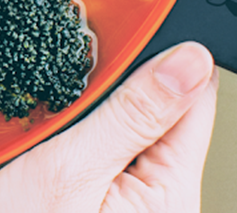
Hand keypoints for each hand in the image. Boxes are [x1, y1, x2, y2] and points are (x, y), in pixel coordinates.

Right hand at [0, 41, 218, 212]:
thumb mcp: (70, 167)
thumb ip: (132, 115)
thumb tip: (189, 63)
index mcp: (172, 197)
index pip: (193, 102)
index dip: (158, 60)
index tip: (116, 40)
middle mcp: (160, 202)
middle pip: (157, 109)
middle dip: (111, 87)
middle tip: (64, 91)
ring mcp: (128, 202)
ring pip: (122, 124)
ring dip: (84, 109)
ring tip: (47, 120)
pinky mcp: (99, 201)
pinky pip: (98, 147)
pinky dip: (70, 132)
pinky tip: (43, 139)